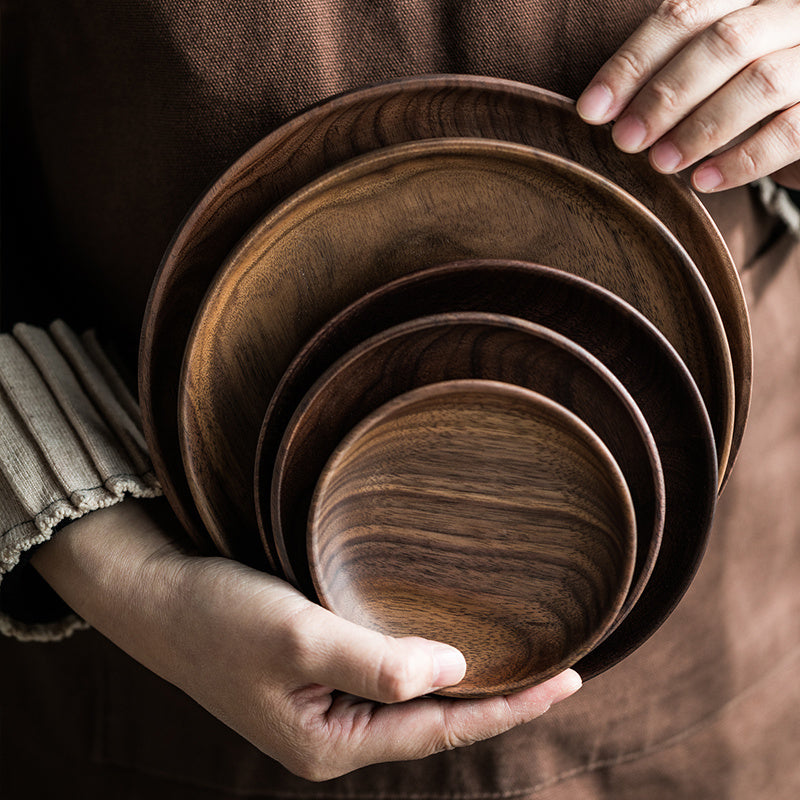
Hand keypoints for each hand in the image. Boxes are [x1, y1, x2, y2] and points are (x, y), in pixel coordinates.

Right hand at [32, 499, 580, 780]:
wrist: (157, 600)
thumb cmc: (218, 617)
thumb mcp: (297, 637)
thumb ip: (375, 662)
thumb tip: (454, 668)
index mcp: (331, 743)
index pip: (442, 728)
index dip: (509, 706)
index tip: (570, 680)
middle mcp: (333, 735)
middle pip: (434, 721)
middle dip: (497, 699)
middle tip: (560, 670)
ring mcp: (323, 708)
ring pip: (412, 700)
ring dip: (463, 680)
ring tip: (518, 660)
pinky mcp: (314, 677)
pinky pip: (387, 676)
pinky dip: (426, 661)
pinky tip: (445, 643)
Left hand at [576, 0, 799, 190]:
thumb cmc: (752, 97)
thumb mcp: (714, 73)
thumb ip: (672, 75)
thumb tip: (603, 110)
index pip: (685, 13)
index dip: (632, 62)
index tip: (591, 109)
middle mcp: (792, 12)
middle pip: (723, 42)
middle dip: (664, 95)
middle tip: (625, 141)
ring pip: (760, 82)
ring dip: (700, 128)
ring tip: (661, 163)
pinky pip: (792, 130)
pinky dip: (744, 159)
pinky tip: (704, 181)